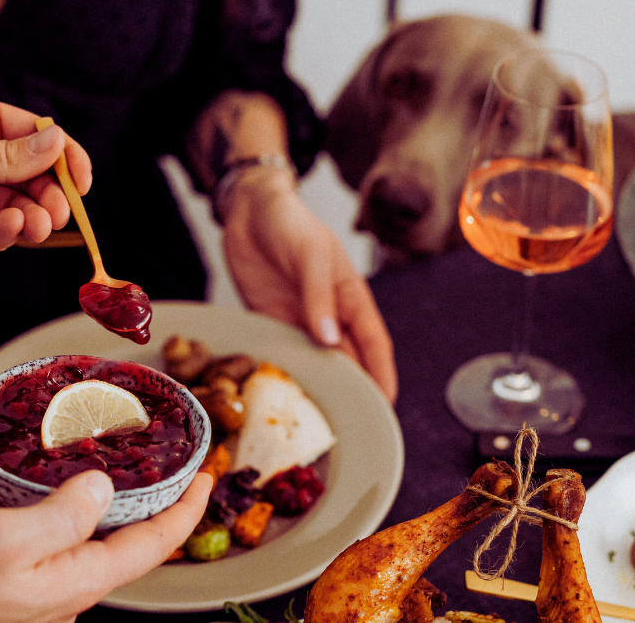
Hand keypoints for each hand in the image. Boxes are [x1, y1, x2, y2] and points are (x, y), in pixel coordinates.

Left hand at [0, 92, 93, 277]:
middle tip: (61, 208)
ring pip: (20, 208)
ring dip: (36, 215)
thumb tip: (58, 142)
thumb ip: (7, 155)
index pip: (33, 134)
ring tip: (38, 221)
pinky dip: (10, 232)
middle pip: (34, 176)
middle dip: (52, 192)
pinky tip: (12, 227)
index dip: (64, 154)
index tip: (82, 177)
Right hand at [0, 421, 211, 622]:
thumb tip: (102, 488)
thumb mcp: (8, 542)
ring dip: (40, 469)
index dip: (185, 511)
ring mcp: (21, 571)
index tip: (205, 478)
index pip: (150, 545)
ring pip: (47, 511)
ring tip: (38, 428)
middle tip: (134, 444)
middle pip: (105, 527)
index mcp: (73, 580)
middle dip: (120, 483)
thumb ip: (63, 515)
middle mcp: (55, 579)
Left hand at [222, 168, 397, 402]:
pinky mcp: (268, 319)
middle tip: (352, 425)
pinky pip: (281, 351)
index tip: (385, 406)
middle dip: (352, 391)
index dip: (381, 376)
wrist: (250, 209)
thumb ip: (319, 296)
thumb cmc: (291, 222)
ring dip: (317, 386)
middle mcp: (328, 314)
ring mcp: (298, 319)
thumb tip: (329, 339)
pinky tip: (282, 392)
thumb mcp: (312, 254)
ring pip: (314, 361)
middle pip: (346, 360)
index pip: (373, 345)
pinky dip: (284, 370)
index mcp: (350, 297)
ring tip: (317, 419)